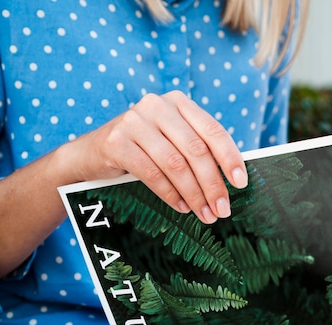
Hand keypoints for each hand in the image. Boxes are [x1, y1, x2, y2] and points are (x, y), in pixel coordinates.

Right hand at [66, 90, 247, 223]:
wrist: (90, 154)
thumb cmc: (143, 150)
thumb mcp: (172, 142)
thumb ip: (198, 151)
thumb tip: (232, 179)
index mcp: (178, 103)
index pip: (213, 131)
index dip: (230, 158)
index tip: (241, 183)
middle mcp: (157, 106)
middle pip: (196, 150)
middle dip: (212, 184)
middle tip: (221, 210)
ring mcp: (134, 121)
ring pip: (175, 164)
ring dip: (193, 194)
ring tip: (203, 214)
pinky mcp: (116, 140)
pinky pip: (151, 172)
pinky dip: (169, 193)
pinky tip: (180, 206)